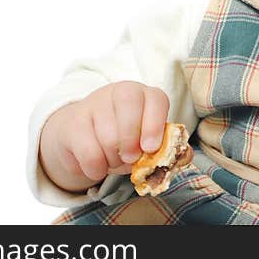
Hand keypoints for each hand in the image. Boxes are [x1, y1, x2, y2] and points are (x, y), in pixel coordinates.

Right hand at [38, 81, 169, 192]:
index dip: (155, 124)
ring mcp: (95, 102)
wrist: (83, 138)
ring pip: (107, 135)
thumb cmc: (125, 140)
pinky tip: (97, 166)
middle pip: (129, 108)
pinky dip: (95, 167)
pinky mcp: (74, 120)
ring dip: (112, 159)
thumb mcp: (146, 143)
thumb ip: (168, 150)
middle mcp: (121, 92)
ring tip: (112, 161)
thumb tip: (185, 156)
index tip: (151, 148)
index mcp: (145, 95)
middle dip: (131, 141)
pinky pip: (88, 150)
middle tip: (130, 158)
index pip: (156, 99)